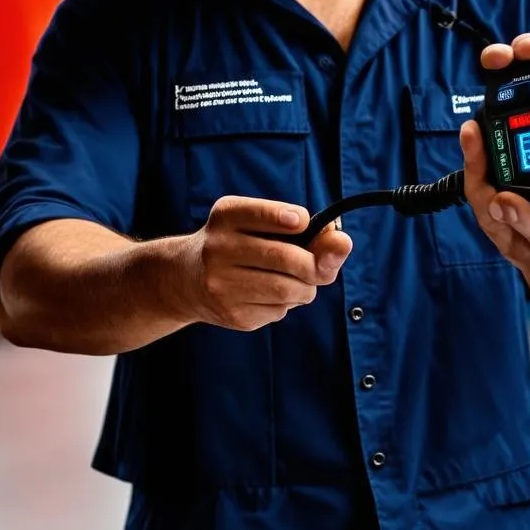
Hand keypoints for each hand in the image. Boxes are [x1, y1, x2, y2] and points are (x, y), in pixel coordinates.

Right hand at [184, 196, 352, 330]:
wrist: (186, 279)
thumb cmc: (239, 244)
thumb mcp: (258, 224)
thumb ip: (303, 229)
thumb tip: (342, 243)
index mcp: (227, 215)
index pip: (263, 214)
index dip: (293, 220)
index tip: (304, 223)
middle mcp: (219, 248)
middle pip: (286, 259)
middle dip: (315, 264)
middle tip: (320, 265)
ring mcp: (222, 284)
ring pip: (288, 289)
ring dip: (306, 286)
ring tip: (296, 280)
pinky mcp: (233, 314)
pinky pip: (279, 310)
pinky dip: (288, 302)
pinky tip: (271, 294)